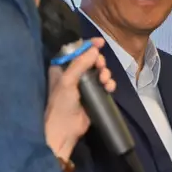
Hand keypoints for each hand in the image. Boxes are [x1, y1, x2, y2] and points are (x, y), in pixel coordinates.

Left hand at [44, 38, 114, 160]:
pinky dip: (109, 83)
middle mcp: (73, 74)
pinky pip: (104, 83)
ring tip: (105, 80)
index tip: (101, 42)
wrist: (64, 129)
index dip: (88, 45)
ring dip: (105, 73)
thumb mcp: (68, 81)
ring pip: (100, 71)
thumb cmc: (61, 104)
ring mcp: (84, 85)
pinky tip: (109, 88)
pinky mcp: (94, 94)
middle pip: (91, 60)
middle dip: (99, 62)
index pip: (76, 51)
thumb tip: (94, 49)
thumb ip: (80, 64)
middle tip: (101, 67)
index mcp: (62, 68)